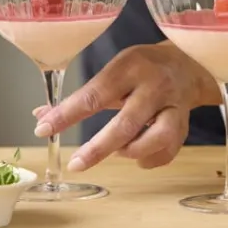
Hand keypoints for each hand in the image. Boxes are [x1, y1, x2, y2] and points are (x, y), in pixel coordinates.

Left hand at [31, 42, 220, 170]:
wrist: (186, 63)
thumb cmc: (142, 67)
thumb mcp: (113, 70)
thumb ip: (81, 95)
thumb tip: (41, 116)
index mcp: (130, 66)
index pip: (95, 93)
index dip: (67, 114)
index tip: (42, 129)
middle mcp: (154, 84)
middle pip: (126, 122)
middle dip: (98, 148)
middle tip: (75, 164)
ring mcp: (173, 105)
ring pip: (155, 138)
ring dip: (130, 151)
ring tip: (117, 149)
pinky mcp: (185, 124)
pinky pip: (167, 151)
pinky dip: (148, 158)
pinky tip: (137, 152)